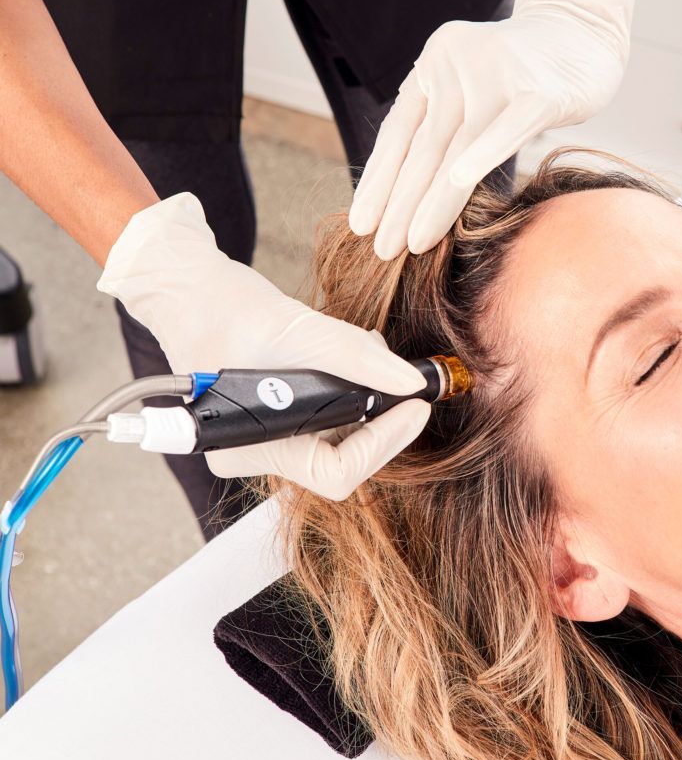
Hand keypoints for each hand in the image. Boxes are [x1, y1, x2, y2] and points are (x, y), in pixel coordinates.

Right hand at [96, 192, 429, 500]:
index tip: (416, 404)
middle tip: (404, 376)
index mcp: (248, 446)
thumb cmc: (222, 306)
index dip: (384, 442)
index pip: (336, 472)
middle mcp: (254, 453)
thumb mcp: (296, 327)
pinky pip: (326, 416)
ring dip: (366, 397)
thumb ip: (355, 357)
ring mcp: (264, 437)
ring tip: (369, 349)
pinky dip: (348, 387)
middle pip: (342, 456)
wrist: (187, 288)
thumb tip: (411, 383)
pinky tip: (352, 352)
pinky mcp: (275, 417)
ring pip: (338, 434)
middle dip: (379, 414)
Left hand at [347, 0, 638, 259]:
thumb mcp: (474, 90)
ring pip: (458, 148)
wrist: (586, 27)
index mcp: (433, 66)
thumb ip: (446, 126)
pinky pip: (507, 129)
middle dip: (399, 202)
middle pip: (423, 147)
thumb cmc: (528, 73)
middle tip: (382, 250)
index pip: (398, 132)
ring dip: (433, 200)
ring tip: (412, 243)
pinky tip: (459, 183)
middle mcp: (456, 66)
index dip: (379, 180)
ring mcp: (497, 74)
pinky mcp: (539, 88)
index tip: (361, 223)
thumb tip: (410, 189)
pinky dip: (483, 155)